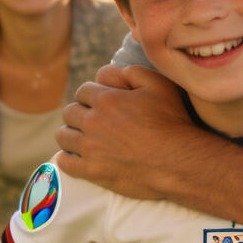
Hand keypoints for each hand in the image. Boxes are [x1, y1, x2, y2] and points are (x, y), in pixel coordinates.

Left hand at [55, 65, 190, 196]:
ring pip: (63, 135)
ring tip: (83, 137)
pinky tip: (75, 156)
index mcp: (106, 99)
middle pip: (70, 112)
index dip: (91, 95)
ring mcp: (90, 148)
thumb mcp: (158, 85)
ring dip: (71, 133)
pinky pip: (64, 163)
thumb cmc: (172, 122)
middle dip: (80, 113)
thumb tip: (107, 74)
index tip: (99, 102)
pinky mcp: (92, 171)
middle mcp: (93, 122)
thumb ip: (130, 72)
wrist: (178, 162)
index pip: (83, 91)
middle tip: (93, 120)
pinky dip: (65, 158)